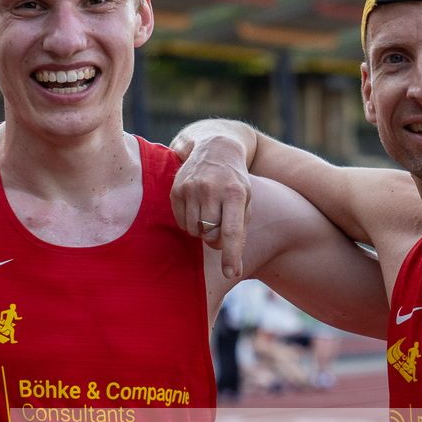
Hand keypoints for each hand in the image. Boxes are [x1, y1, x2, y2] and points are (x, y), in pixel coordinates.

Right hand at [170, 133, 252, 279]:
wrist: (215, 148)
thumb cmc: (234, 181)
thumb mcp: (245, 201)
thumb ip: (240, 234)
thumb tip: (233, 271)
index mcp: (235, 192)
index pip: (231, 230)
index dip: (230, 254)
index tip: (231, 273)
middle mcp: (211, 189)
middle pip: (210, 234)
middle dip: (216, 239)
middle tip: (221, 227)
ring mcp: (191, 188)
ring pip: (194, 231)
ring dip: (202, 231)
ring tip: (210, 214)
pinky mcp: (176, 190)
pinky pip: (182, 223)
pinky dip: (191, 223)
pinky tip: (198, 208)